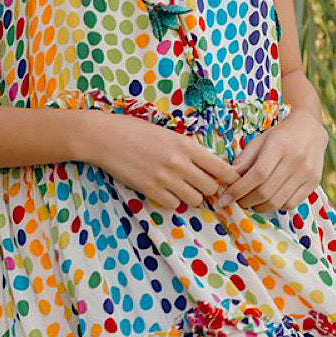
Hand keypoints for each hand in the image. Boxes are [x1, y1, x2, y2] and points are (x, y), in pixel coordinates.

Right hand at [80, 111, 242, 211]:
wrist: (105, 137)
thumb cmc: (136, 130)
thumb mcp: (168, 133)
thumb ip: (187, 149)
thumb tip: (205, 166)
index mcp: (186, 145)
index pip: (221, 168)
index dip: (229, 178)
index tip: (230, 181)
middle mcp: (179, 163)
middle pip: (210, 188)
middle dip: (208, 189)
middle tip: (199, 184)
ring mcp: (165, 178)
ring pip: (194, 200)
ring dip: (191, 196)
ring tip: (181, 188)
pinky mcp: (150, 190)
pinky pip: (173, 205)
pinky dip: (172, 201)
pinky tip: (164, 191)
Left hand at [207, 107, 328, 213]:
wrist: (310, 129)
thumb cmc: (280, 135)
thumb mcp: (259, 141)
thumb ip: (244, 160)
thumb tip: (227, 181)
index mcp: (279, 145)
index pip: (257, 174)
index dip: (239, 190)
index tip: (224, 198)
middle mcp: (295, 160)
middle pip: (266, 191)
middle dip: (246, 201)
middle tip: (237, 201)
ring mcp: (307, 173)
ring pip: (277, 201)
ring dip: (259, 207)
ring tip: (251, 201)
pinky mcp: (313, 182)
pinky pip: (290, 204)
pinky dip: (275, 206)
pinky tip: (269, 199)